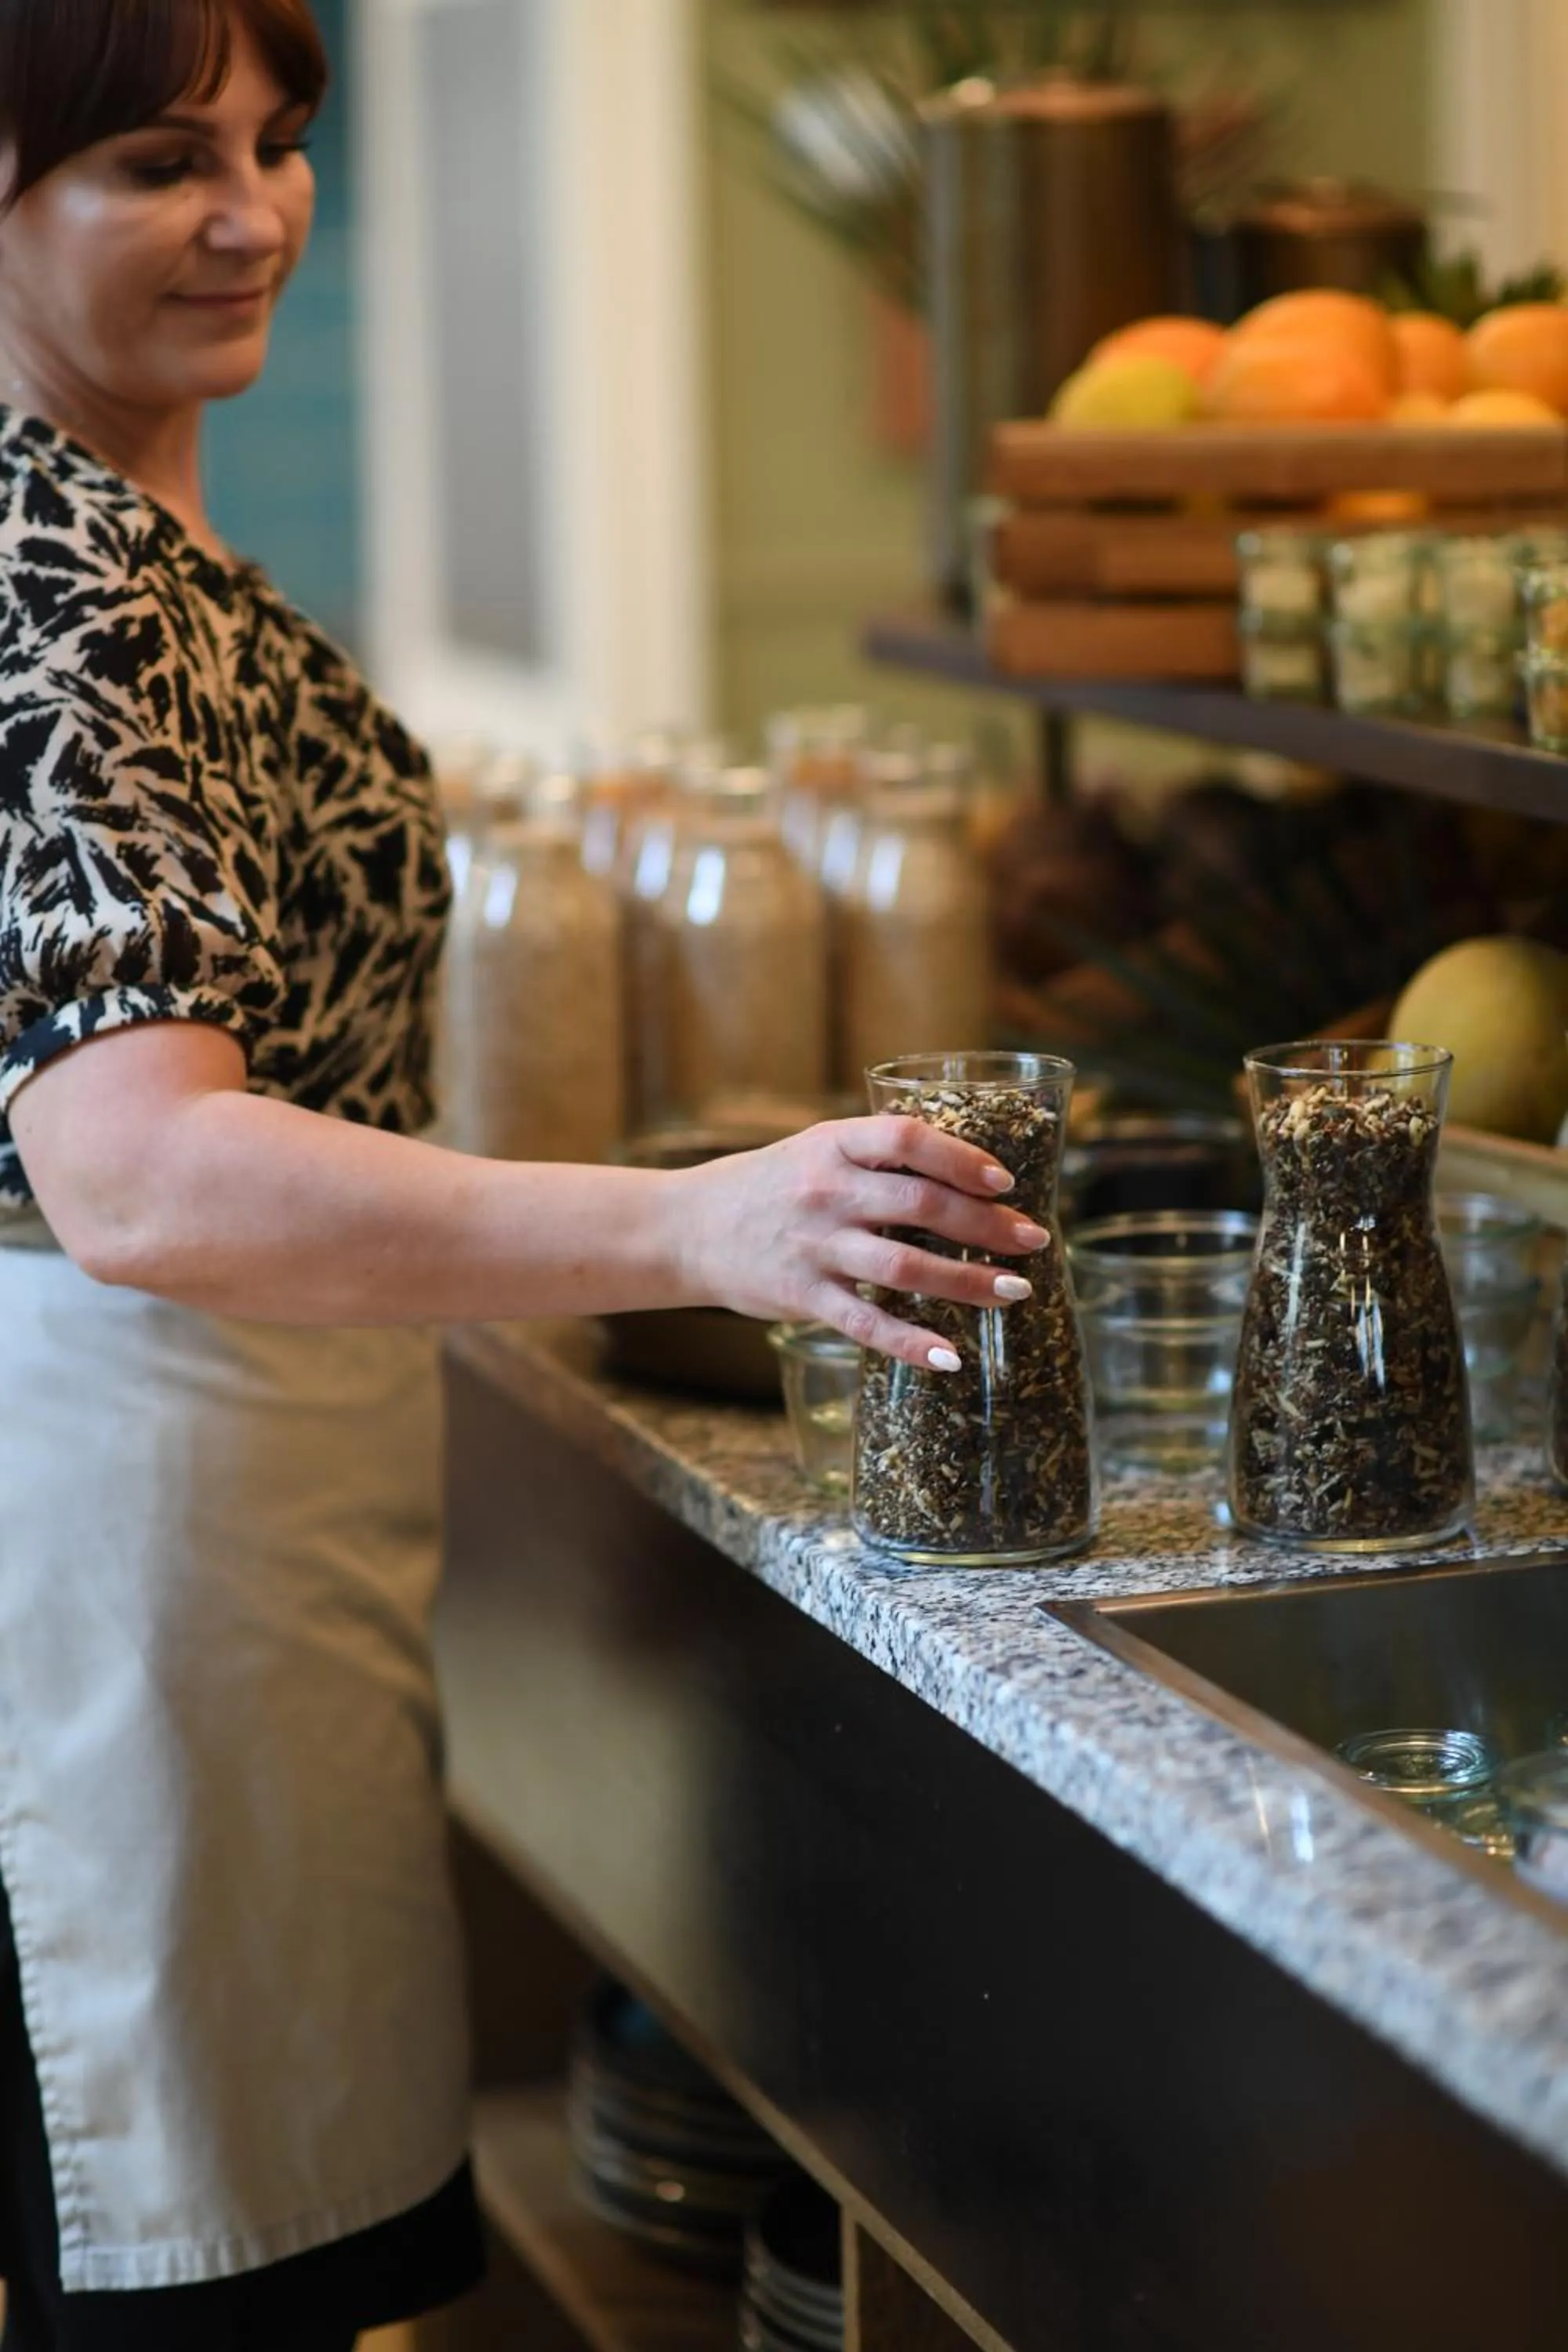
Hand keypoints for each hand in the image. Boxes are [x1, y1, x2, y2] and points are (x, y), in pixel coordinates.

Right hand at [676, 1117, 1049, 1370]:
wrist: (687, 1228)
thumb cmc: (768, 1187)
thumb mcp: (816, 1151)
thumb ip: (877, 1158)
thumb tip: (966, 1173)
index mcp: (832, 1144)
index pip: (906, 1139)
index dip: (961, 1157)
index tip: (1004, 1180)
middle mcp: (825, 1192)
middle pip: (920, 1204)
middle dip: (987, 1225)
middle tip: (1034, 1241)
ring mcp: (814, 1246)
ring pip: (905, 1266)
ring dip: (967, 1282)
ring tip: (1014, 1292)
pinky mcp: (803, 1296)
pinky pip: (867, 1323)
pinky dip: (912, 1343)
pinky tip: (951, 1357)